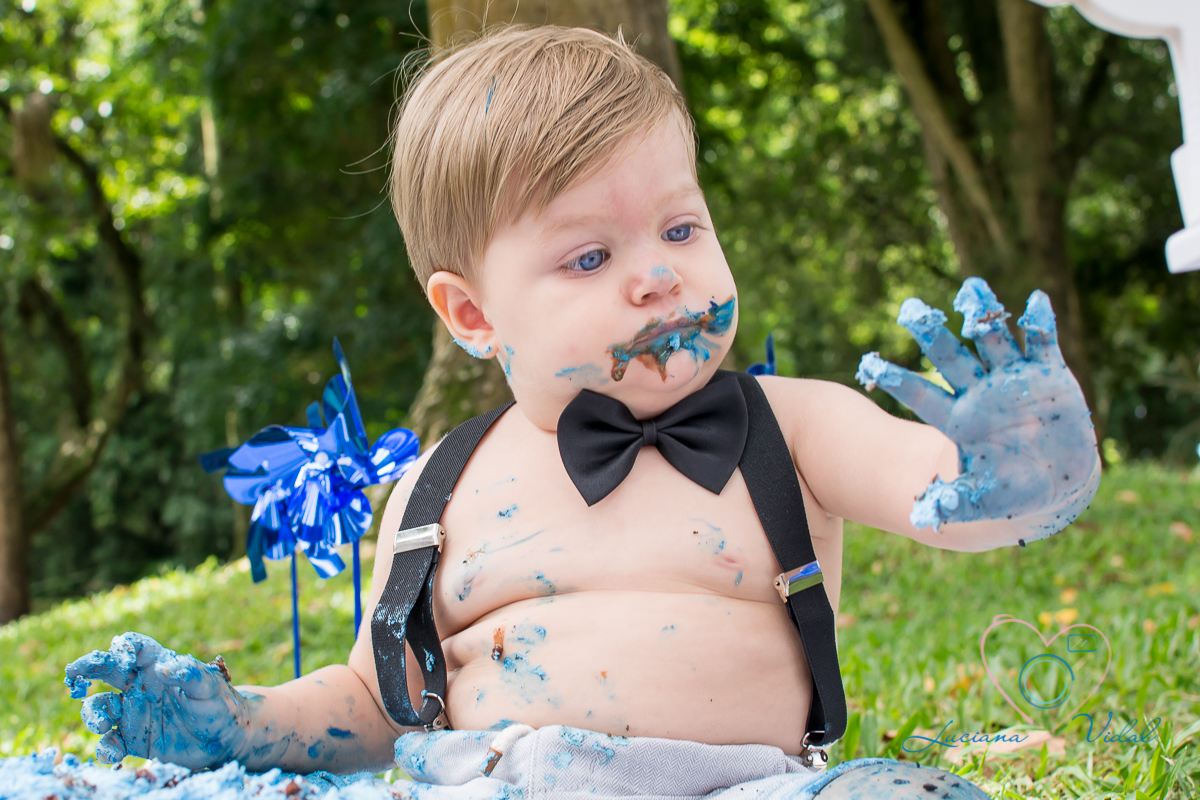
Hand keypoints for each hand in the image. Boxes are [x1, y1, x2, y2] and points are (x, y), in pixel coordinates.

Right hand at [64, 632, 257, 767]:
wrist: (225, 738)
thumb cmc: (219, 704)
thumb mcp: (210, 687)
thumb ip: (190, 674)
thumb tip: (164, 667)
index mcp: (157, 666)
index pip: (134, 647)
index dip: (124, 648)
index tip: (122, 658)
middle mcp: (139, 687)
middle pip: (105, 672)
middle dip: (86, 668)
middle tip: (73, 674)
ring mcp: (132, 713)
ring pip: (99, 708)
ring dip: (93, 714)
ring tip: (102, 723)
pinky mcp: (132, 740)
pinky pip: (109, 743)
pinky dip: (106, 749)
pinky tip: (113, 754)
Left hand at [856, 278, 1099, 539]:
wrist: (1058, 482)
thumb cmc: (1012, 491)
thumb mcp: (985, 499)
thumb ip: (955, 502)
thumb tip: (921, 516)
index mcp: (958, 418)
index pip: (920, 394)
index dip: (897, 380)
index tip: (868, 364)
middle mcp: (979, 391)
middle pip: (949, 358)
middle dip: (932, 334)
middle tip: (911, 309)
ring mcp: (1011, 378)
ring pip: (991, 339)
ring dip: (981, 314)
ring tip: (969, 288)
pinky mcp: (1047, 373)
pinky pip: (1041, 342)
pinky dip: (1039, 323)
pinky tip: (1035, 301)